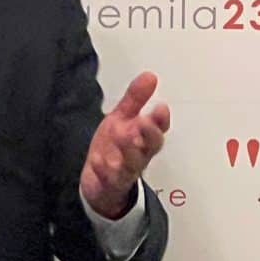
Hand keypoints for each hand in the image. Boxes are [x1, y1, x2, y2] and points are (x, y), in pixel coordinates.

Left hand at [80, 71, 169, 218]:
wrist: (100, 182)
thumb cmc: (115, 148)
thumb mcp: (123, 118)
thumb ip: (135, 99)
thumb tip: (150, 76)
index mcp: (143, 138)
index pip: (158, 128)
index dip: (161, 120)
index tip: (161, 108)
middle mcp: (138, 155)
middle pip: (151, 147)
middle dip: (150, 134)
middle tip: (144, 122)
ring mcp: (125, 171)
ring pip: (132, 163)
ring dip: (128, 151)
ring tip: (122, 135)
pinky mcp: (110, 184)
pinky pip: (109, 179)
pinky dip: (103, 170)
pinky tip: (98, 160)